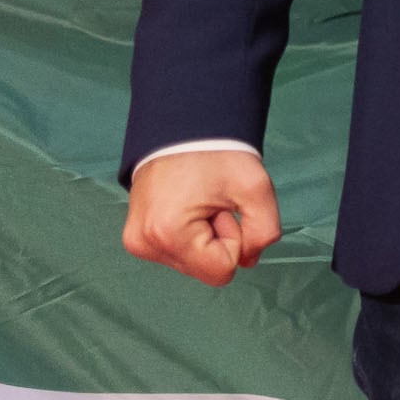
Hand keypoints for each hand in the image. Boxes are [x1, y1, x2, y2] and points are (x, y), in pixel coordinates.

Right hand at [120, 149, 281, 287]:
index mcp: (168, 235)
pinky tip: (187, 206)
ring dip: (205, 236)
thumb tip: (248, 260)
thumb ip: (264, 231)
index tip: (224, 209)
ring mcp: (137, 243)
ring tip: (199, 201)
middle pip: (204, 268)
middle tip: (212, 202)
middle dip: (218, 238)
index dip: (235, 241)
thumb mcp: (256, 188)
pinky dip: (190, 234)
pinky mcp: (136, 239)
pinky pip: (178, 252)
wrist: (181, 128)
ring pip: (192, 262)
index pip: (221, 271)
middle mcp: (145, 245)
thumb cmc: (216, 154)